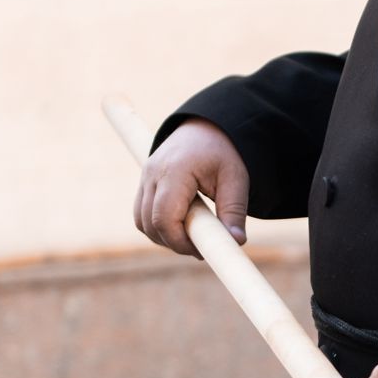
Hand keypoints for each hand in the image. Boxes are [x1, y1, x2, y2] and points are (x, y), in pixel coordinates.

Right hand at [134, 120, 249, 256]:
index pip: (163, 217)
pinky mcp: (144, 183)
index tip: (201, 251)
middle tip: (201, 248)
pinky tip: (182, 227)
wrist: (207, 127)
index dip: (179, 242)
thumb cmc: (223, 152)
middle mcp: (153, 173)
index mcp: (175, 171)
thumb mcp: (236, 179)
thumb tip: (236, 242)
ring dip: (164, 236)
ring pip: (142, 222)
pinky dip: (158, 227)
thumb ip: (234, 211)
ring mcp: (145, 177)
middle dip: (173, 242)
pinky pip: (142, 214)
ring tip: (193, 237)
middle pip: (149, 224)